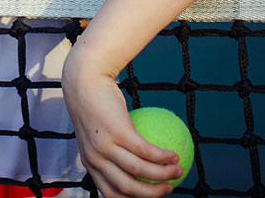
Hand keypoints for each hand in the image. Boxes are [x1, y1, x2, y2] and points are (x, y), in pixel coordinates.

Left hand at [63, 47, 182, 196]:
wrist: (85, 79)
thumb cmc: (95, 104)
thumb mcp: (97, 131)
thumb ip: (111, 148)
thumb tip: (137, 162)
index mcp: (89, 163)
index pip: (111, 194)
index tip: (150, 195)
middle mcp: (95, 159)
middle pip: (128, 189)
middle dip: (152, 194)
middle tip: (169, 189)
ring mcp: (105, 147)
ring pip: (141, 172)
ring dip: (164, 175)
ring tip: (179, 170)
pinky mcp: (118, 133)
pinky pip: (146, 150)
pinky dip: (163, 156)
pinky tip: (175, 155)